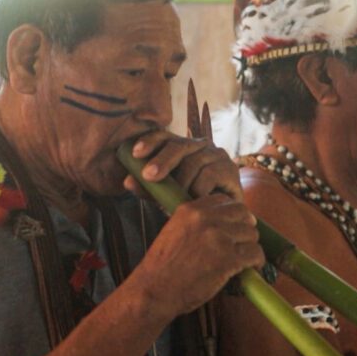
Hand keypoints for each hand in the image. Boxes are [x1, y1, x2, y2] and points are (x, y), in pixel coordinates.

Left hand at [124, 130, 242, 200]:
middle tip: (149, 176)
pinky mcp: (229, 169)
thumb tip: (127, 181)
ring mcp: (217, 155)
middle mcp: (201, 146)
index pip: (165, 136)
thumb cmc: (193, 203)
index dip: (150, 141)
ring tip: (177, 201)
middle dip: (162, 160)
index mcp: (183, 147)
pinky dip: (199, 190)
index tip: (135, 153)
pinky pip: (209, 175)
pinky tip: (196, 200)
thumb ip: (149, 189)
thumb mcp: (166, 195)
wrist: (224, 219)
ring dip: (182, 184)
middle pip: (179, 146)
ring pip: (194, 163)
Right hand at [134, 193, 263, 318]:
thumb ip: (195, 220)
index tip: (234, 225)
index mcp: (190, 209)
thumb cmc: (163, 265)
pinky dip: (257, 261)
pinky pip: (255, 253)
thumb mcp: (174, 230)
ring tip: (246, 257)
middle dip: (246, 227)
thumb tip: (222, 220)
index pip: (224, 200)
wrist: (155, 290)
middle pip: (243, 214)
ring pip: (251, 233)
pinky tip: (252, 267)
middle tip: (243, 241)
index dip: (233, 213)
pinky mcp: (228, 259)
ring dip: (251, 246)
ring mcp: (218, 238)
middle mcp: (205, 219)